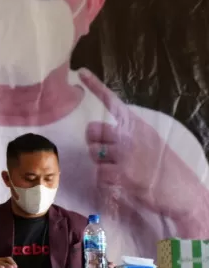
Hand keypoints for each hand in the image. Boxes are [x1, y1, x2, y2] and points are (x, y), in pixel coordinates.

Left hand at [79, 69, 208, 234]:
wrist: (184, 194)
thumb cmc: (166, 168)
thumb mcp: (152, 142)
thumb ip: (128, 135)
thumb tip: (102, 135)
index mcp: (138, 126)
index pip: (113, 102)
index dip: (95, 86)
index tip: (81, 73)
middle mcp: (129, 136)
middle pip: (92, 130)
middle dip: (94, 141)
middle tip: (108, 153)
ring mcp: (124, 155)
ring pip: (93, 152)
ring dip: (100, 162)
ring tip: (120, 170)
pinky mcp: (121, 174)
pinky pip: (98, 173)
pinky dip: (106, 180)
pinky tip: (122, 183)